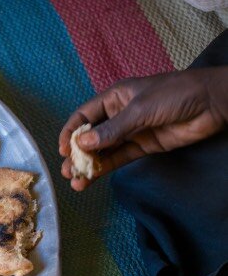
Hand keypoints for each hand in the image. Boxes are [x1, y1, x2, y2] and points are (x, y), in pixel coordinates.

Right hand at [58, 67, 227, 190]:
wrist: (214, 102)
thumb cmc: (176, 93)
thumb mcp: (140, 109)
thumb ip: (112, 130)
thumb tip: (82, 144)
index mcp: (115, 98)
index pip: (84, 116)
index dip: (71, 132)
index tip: (63, 150)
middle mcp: (119, 115)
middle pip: (91, 136)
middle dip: (77, 154)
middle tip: (68, 170)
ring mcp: (131, 132)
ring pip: (103, 151)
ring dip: (89, 165)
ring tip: (76, 181)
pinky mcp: (144, 146)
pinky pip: (119, 158)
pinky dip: (105, 169)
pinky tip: (92, 179)